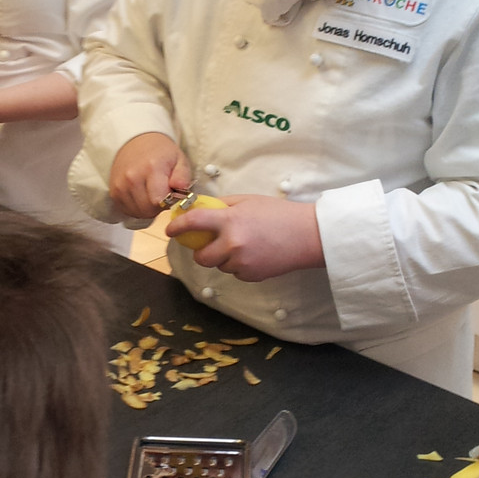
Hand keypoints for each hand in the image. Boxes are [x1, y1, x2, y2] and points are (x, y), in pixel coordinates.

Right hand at [107, 133, 191, 220]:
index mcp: (151, 168)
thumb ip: (182, 176)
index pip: (159, 201)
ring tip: (152, 193)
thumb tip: (180, 188)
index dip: (168, 202)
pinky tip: (142, 196)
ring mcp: (120, 186)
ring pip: (138, 213)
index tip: (171, 195)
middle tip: (162, 194)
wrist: (136, 142)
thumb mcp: (179, 159)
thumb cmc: (160, 153)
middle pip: (148, 210)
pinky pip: (128, 211)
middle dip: (158, 207)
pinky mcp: (114, 192)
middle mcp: (132, 178)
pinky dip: (137, 208)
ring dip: (147, 209)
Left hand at [170, 194, 323, 282]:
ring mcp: (241, 263)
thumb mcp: (249, 201)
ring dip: (223, 258)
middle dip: (201, 252)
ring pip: (219, 265)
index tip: (171, 230)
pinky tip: (255, 254)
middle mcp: (232, 244)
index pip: (194, 223)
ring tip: (244, 245)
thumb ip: (223, 206)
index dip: (178, 227)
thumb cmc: (279, 214)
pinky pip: (235, 272)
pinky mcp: (251, 276)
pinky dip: (238, 265)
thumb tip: (201, 209)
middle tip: (208, 245)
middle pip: (201, 256)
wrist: (307, 236)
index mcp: (230, 221)